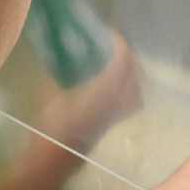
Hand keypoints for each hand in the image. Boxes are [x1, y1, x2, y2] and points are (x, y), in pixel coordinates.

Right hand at [33, 33, 142, 151]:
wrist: (57, 157)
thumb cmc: (52, 125)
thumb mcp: (51, 94)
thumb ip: (60, 75)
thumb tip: (60, 59)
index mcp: (104, 90)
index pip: (122, 60)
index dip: (120, 44)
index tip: (110, 33)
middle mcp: (118, 100)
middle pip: (135, 72)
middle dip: (128, 55)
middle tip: (113, 45)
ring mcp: (119, 112)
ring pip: (138, 86)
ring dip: (132, 71)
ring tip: (118, 62)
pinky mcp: (116, 122)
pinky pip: (134, 101)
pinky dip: (133, 88)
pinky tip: (120, 85)